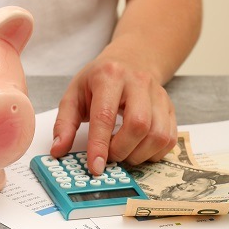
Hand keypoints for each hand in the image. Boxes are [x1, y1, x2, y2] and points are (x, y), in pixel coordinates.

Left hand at [50, 56, 176, 175]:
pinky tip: (137, 149)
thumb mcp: (74, 94)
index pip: (105, 116)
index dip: (99, 145)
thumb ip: (64, 123)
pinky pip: (169, 139)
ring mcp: (159, 95)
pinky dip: (153, 153)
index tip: (95, 167)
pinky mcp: (170, 108)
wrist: (130, 61)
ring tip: (122, 153)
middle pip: (138, 125)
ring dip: (138, 155)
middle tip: (109, 157)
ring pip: (157, 135)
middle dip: (121, 150)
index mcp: (109, 76)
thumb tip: (58, 151)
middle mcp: (138, 83)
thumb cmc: (99, 80)